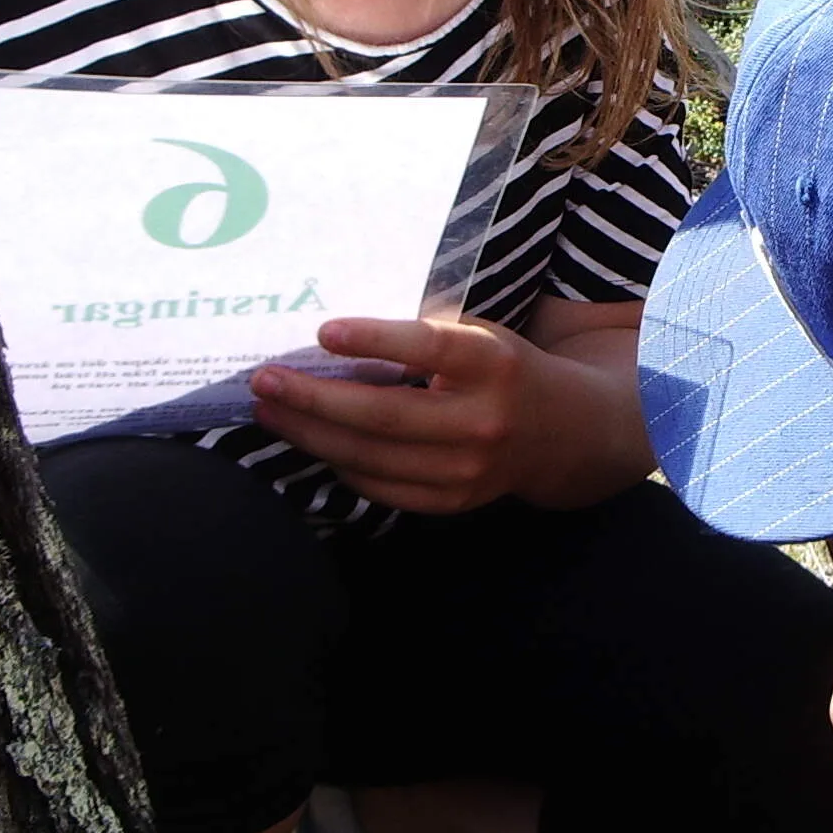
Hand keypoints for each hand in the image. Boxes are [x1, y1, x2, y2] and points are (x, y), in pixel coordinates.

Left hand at [248, 314, 539, 514]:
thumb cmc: (507, 371)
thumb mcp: (483, 338)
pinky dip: (342, 466)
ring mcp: (469, 469)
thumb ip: (426, 338)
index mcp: (493, 364)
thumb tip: (334, 339)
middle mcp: (482, 420)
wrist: (568, 433)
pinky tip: (314, 444)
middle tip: (264, 381)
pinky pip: (383, 488)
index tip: (322, 331)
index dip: (374, 340)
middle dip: (313, 398)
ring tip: (271, 413)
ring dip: (311, 434)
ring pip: (372, 457)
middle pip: (383, 414)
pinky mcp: (455, 501)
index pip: (428, 349)